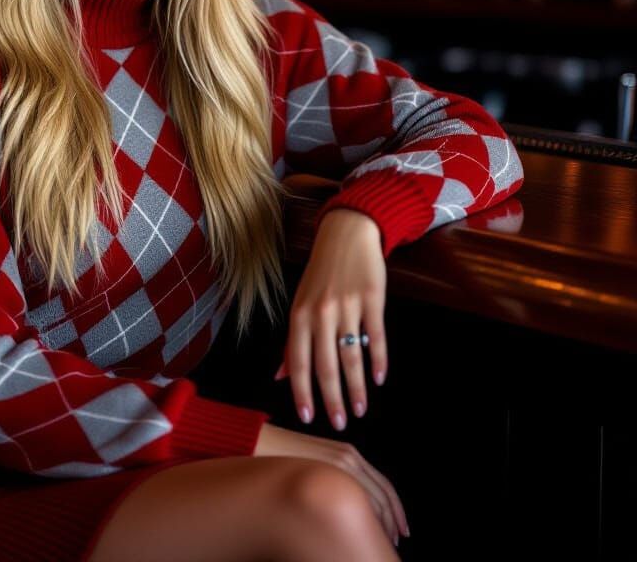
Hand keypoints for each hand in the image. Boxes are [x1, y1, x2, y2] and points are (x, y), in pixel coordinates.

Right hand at [254, 421, 408, 544]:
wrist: (258, 445)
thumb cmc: (284, 457)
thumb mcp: (317, 463)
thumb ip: (336, 477)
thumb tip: (352, 506)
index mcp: (349, 454)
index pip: (384, 486)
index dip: (395, 510)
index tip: (400, 529)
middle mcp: (349, 459)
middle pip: (384, 497)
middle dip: (393, 522)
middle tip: (395, 543)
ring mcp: (338, 468)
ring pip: (373, 504)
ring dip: (381, 527)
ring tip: (379, 546)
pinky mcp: (326, 477)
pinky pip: (353, 505)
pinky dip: (363, 524)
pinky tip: (359, 539)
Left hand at [276, 208, 387, 431]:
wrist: (346, 235)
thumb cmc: (319, 275)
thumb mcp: (300, 304)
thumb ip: (292, 342)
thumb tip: (280, 377)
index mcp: (299, 315)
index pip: (299, 362)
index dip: (302, 392)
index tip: (308, 417)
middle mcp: (320, 313)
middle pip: (326, 365)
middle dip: (332, 398)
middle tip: (339, 423)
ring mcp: (347, 306)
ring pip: (352, 356)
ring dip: (357, 386)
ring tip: (360, 409)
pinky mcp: (372, 299)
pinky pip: (376, 337)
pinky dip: (378, 360)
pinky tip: (378, 378)